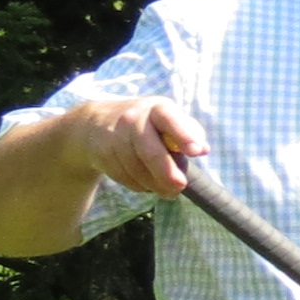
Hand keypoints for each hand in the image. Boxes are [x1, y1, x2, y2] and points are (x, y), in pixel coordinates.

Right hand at [82, 97, 205, 197]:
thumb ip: (189, 131)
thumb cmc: (147, 123)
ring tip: (167, 189)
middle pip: (150, 152)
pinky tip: (147, 183)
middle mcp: (133, 120)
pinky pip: (125, 178)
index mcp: (157, 109)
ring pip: (137, 170)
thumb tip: (204, 149)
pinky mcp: (102, 154)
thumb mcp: (168, 119)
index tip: (196, 152)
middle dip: (167, 173)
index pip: (170, 119)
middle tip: (180, 186)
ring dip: (154, 184)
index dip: (184, 135)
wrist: (95, 123)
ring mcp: (114, 137)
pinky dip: (139, 185)